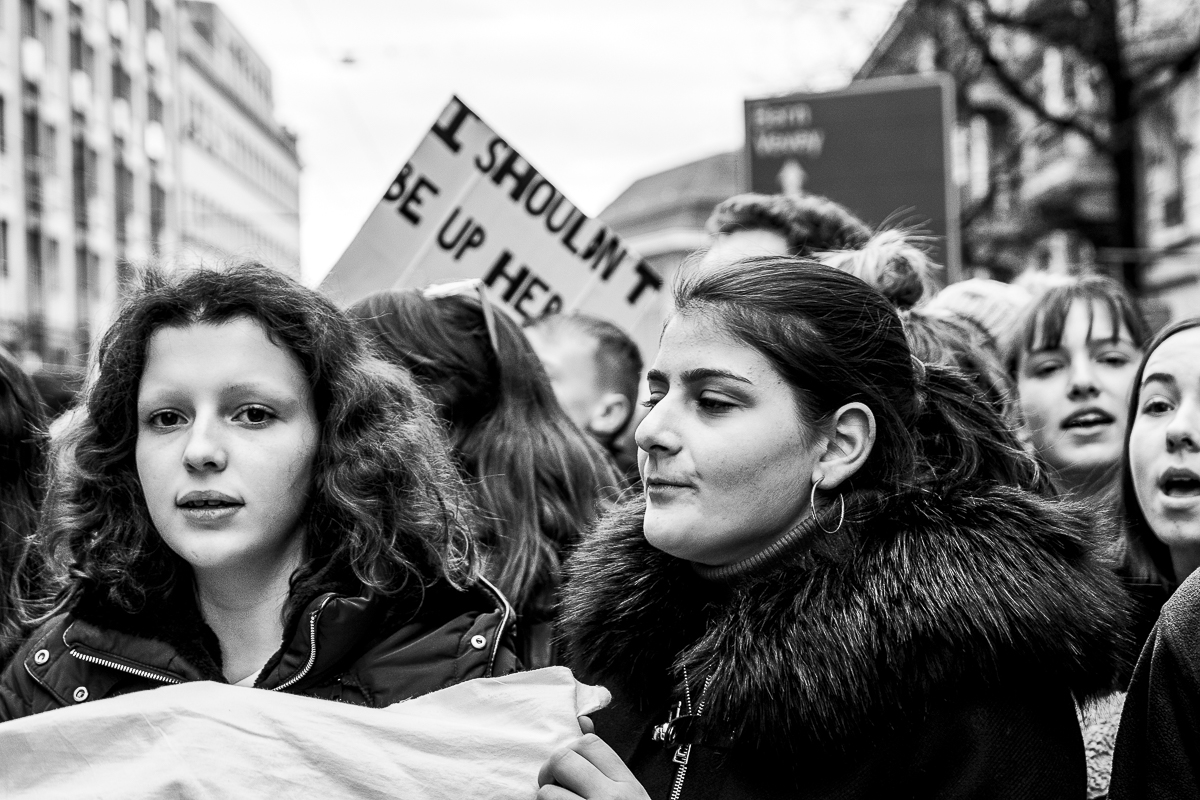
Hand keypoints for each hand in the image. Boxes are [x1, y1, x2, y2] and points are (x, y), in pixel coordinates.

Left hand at [536, 734, 650, 799]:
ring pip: (546, 793)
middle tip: (554, 785)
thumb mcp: (630, 796)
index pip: (589, 744)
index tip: (572, 767)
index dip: (573, 750)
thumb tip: (581, 721)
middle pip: (563, 760)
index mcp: (627, 786)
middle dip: (552, 772)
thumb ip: (606, 766)